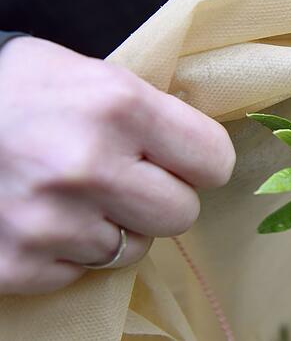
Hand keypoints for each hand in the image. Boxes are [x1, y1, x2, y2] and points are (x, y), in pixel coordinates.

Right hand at [0, 37, 234, 293]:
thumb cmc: (16, 89)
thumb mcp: (89, 73)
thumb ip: (151, 110)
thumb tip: (200, 147)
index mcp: (118, 107)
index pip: (215, 161)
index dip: (200, 161)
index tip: (179, 159)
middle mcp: (88, 167)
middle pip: (182, 214)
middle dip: (160, 198)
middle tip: (126, 178)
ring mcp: (49, 222)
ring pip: (133, 248)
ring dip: (112, 227)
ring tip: (72, 193)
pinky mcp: (17, 264)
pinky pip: (80, 273)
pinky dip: (66, 252)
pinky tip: (39, 217)